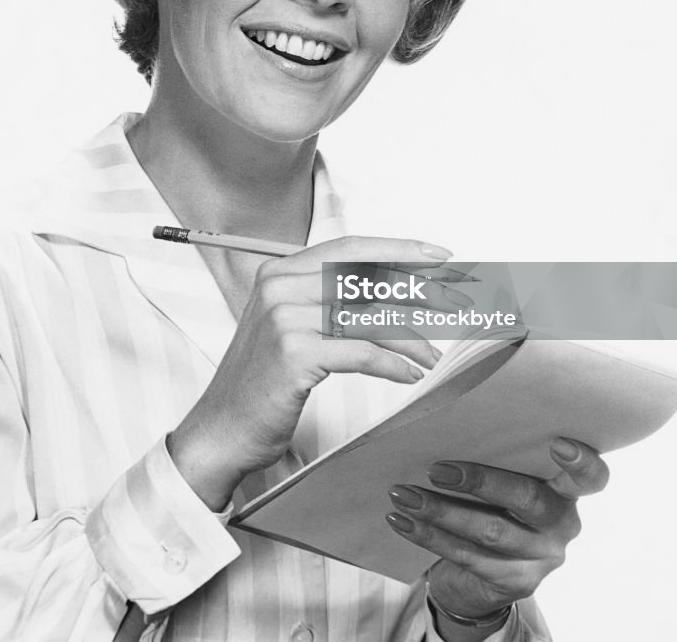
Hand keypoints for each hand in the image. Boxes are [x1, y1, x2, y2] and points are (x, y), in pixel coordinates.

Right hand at [167, 236, 459, 507]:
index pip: (350, 247)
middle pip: (366, 278)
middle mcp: (280, 285)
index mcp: (280, 271)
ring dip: (411, 339)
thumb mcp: (290, 327)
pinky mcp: (293, 352)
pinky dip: (392, 365)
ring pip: (369, 317)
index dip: (398, 249)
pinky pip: (361, 352)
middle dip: (418, 292)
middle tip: (455, 304)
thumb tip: (393, 291)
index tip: (438, 257)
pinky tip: (410, 375)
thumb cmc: (262, 382)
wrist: (220, 429)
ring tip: (431, 355)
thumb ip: (328, 302)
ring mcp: (284, 317)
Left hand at [386, 440, 608, 634]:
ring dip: (440, 510)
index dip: (582, 462)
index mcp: (566, 490)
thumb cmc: (492, 505)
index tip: (559, 443)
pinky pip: (466, 555)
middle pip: (529, 499)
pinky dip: (427, 534)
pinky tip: (401, 520)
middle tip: (436, 469)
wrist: (482, 576)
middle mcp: (562, 524)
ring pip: (489, 531)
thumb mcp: (504, 480)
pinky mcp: (513, 582)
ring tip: (403, 493)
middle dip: (480, 481)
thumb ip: (498, 457)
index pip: (591, 477)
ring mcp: (540, 558)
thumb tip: (447, 419)